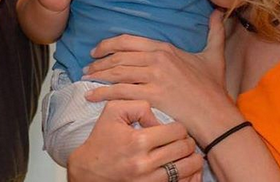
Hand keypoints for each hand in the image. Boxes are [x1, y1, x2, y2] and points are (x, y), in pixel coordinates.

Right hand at [67, 100, 202, 181]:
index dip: (179, 127)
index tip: (175, 128)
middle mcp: (145, 163)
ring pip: (185, 170)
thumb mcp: (113, 110)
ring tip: (189, 154)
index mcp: (138, 140)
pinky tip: (188, 171)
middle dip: (188, 142)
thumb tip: (158, 117)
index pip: (176, 131)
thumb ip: (138, 105)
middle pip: (183, 150)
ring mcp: (148, 181)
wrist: (88, 170)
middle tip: (185, 139)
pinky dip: (188, 178)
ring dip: (191, 160)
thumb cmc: (102, 138)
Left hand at [83, 11, 243, 145]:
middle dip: (99, 62)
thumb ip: (214, 32)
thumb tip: (218, 12)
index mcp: (165, 48)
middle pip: (119, 56)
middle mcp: (157, 59)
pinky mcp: (152, 96)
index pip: (128, 41)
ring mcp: (154, 77)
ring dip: (98, 75)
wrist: (217, 114)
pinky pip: (121, 92)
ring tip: (86, 79)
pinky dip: (103, 93)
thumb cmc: (213, 88)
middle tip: (87, 67)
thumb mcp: (214, 55)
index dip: (108, 44)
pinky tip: (91, 95)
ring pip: (117, 72)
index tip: (97, 50)